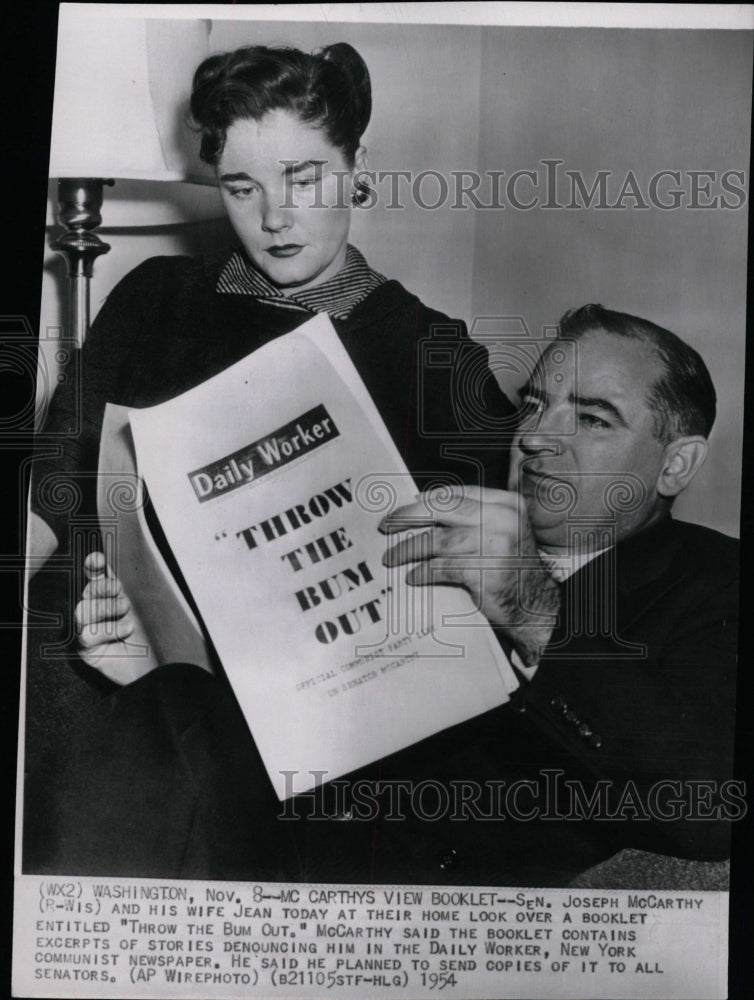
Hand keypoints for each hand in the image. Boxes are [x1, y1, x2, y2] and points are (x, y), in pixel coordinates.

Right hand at [74, 552, 155, 683]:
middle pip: (88, 590)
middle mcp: (98, 610)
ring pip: (83, 610)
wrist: (161, 666)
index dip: (93, 566)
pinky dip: (108, 631)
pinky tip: (125, 632)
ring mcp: (89, 629)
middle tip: (122, 595)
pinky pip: (87, 634)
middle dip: (103, 588)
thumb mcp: (149, 606)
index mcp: (112, 596)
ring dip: (106, 610)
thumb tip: (132, 562)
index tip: (98, 559)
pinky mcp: (86, 649)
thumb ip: (137, 586)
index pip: (96, 576)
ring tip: (127, 616)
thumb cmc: (156, 635)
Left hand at [380, 486, 559, 665]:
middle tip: (387, 525)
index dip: (427, 499)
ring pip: (438, 541)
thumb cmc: (513, 569)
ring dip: (408, 549)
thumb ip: (473, 519)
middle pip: (443, 509)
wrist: (537, 606)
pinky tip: (412, 576)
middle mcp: (503, 520)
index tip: (406, 506)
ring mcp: (495, 545)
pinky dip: (423, 572)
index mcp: (507, 505)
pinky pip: (442, 568)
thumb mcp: (501, 533)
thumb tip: (423, 510)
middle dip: (409, 516)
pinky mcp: (485, 572)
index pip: (458, 493)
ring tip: (391, 557)